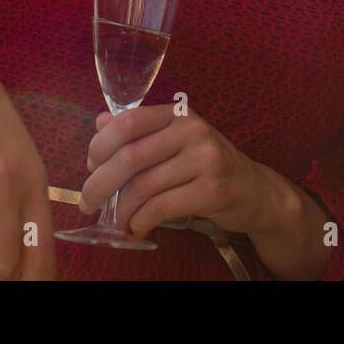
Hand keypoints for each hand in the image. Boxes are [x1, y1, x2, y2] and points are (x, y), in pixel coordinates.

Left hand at [79, 105, 276, 237]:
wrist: (255, 190)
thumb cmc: (207, 166)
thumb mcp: (175, 142)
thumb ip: (140, 132)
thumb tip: (100, 123)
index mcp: (178, 115)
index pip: (128, 121)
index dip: (100, 145)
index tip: (89, 166)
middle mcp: (192, 131)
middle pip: (130, 156)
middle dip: (100, 183)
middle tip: (87, 202)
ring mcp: (206, 159)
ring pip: (144, 186)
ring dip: (122, 210)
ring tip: (117, 222)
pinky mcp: (213, 189)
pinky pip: (162, 207)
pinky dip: (142, 221)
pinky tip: (137, 228)